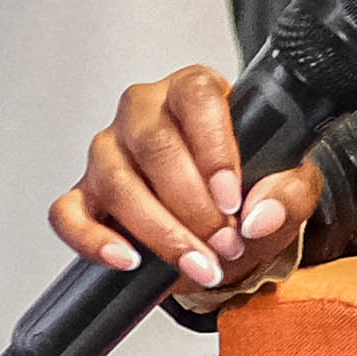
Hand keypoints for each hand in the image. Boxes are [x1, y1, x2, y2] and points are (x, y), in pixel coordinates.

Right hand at [54, 63, 322, 300]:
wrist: (219, 224)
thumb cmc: (246, 188)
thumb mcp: (287, 186)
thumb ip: (287, 193)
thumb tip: (258, 216)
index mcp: (193, 91)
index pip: (196, 98)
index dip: (213, 150)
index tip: (231, 200)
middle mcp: (143, 113)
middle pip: (155, 147)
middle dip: (193, 208)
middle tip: (225, 245)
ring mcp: (107, 153)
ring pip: (117, 183)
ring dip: (160, 232)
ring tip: (197, 264)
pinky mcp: (82, 194)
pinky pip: (69, 214)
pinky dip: (93, 241)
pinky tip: (127, 260)